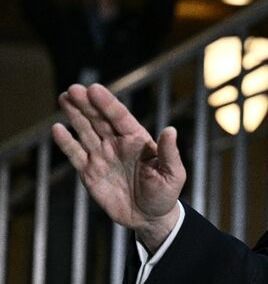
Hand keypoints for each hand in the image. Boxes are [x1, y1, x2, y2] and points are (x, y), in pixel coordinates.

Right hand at [52, 83, 185, 251]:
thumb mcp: (173, 174)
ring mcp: (102, 156)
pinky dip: (66, 142)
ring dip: (75, 115)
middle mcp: (118, 144)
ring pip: (86, 131)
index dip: (108, 103)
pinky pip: (76, 155)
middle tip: (73, 89)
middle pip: (100, 119)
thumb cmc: (165, 193)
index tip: (95, 89)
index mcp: (138, 140)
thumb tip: (170, 130)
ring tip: (64, 97)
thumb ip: (169, 153)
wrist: (149, 217)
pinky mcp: (90, 173)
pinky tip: (57, 129)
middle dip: (87, 104)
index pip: (120, 117)